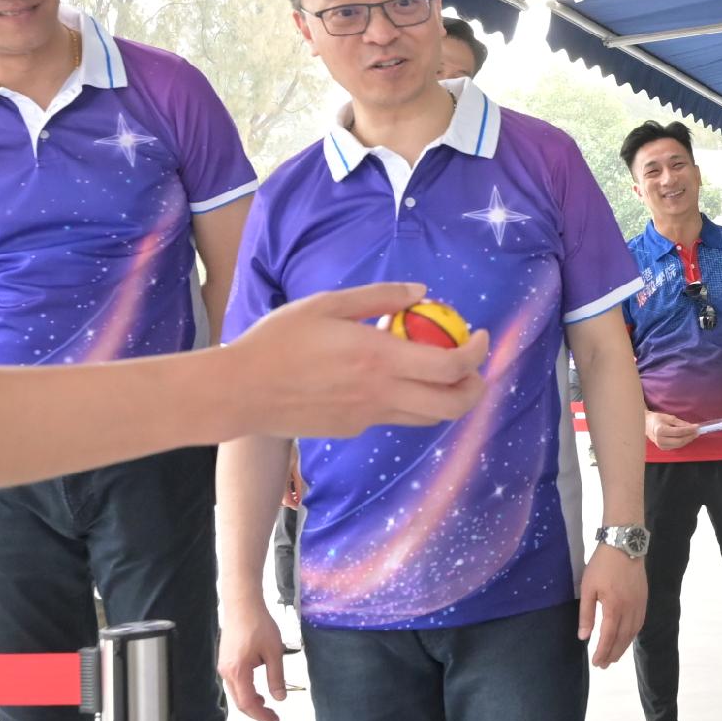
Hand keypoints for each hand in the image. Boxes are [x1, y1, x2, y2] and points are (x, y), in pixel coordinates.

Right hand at [212, 284, 485, 439]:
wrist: (242, 391)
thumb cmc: (279, 341)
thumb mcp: (327, 304)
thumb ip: (378, 297)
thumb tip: (421, 291)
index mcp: (379, 359)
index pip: (451, 366)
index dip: (477, 353)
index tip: (479, 336)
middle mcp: (381, 394)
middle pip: (452, 406)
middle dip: (475, 388)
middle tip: (473, 367)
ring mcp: (368, 417)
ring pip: (427, 417)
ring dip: (445, 397)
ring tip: (438, 371)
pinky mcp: (353, 429)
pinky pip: (393, 416)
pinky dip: (406, 400)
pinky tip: (386, 378)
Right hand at [220, 600, 290, 720]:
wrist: (243, 604)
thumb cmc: (258, 624)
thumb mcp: (274, 652)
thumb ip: (276, 677)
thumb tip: (280, 698)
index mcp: (238, 671)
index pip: (248, 703)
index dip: (261, 715)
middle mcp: (226, 671)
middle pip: (240, 702)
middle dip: (257, 713)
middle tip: (273, 719)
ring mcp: (224, 666)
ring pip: (236, 694)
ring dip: (251, 703)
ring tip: (267, 708)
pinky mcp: (226, 661)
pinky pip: (234, 683)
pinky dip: (246, 692)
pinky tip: (258, 692)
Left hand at [576, 546, 644, 667]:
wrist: (624, 544)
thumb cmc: (602, 565)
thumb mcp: (588, 588)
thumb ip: (586, 614)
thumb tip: (583, 637)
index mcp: (614, 607)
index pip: (608, 637)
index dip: (602, 652)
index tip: (596, 663)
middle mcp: (630, 609)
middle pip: (622, 638)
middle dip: (613, 654)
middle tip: (604, 665)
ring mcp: (640, 604)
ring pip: (633, 633)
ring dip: (623, 647)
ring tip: (614, 656)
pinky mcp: (644, 599)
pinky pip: (640, 623)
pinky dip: (633, 635)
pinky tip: (627, 638)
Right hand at [643, 408, 700, 449]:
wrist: (646, 425)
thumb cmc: (657, 419)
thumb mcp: (669, 417)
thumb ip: (680, 423)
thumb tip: (691, 426)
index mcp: (660, 430)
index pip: (679, 432)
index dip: (689, 430)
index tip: (697, 427)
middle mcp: (660, 440)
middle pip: (680, 440)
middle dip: (690, 436)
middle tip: (697, 432)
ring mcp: (661, 446)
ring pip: (679, 445)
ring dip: (688, 440)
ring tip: (694, 434)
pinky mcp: (663, 448)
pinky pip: (676, 446)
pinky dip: (683, 442)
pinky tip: (687, 437)